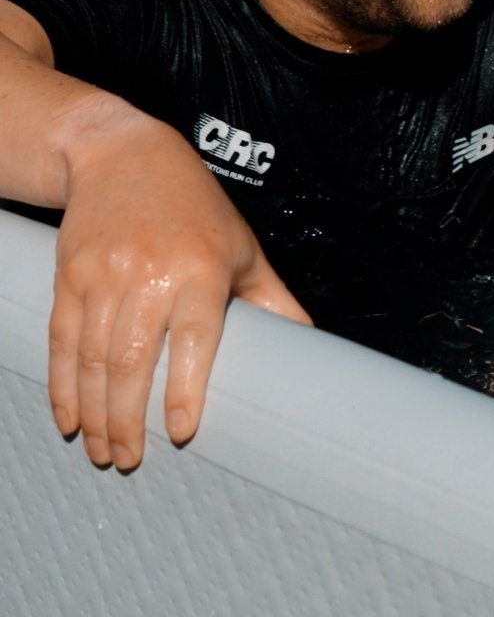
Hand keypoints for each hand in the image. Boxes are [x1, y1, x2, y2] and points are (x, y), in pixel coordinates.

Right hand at [49, 123, 310, 469]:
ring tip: (102, 450)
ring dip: (95, 414)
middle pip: (132, 361)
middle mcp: (151, 274)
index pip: (193, 341)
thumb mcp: (242, 247)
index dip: (183, 391)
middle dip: (128, 420)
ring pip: (92, 359)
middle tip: (130, 460)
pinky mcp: (70, 276)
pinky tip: (70, 417)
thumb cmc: (195, 207)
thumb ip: (272, 299)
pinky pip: (62, 340)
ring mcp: (105, 275)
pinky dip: (62, 386)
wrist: (125, 155)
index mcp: (201, 270)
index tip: (181, 433)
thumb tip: (308, 343)